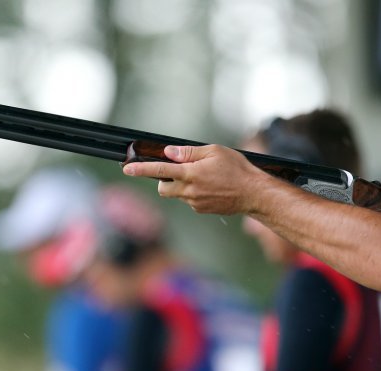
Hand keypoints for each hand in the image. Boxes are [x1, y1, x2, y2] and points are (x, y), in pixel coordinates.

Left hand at [122, 144, 268, 214]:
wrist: (253, 194)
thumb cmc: (237, 169)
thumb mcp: (214, 151)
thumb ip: (188, 153)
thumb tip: (169, 153)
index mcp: (191, 173)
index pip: (159, 170)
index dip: (141, 169)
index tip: (127, 168)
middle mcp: (190, 190)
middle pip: (163, 187)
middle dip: (164, 180)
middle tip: (177, 171)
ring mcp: (195, 202)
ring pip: (177, 194)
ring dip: (182, 186)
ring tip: (204, 178)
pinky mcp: (201, 210)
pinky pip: (190, 200)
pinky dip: (193, 193)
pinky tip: (211, 188)